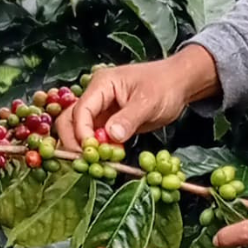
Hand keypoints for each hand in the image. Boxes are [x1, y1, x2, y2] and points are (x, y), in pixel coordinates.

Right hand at [54, 46, 218, 153]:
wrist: (178, 84)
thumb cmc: (165, 86)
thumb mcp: (149, 102)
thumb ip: (129, 119)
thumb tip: (111, 137)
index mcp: (101, 84)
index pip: (81, 110)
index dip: (82, 132)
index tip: (93, 151)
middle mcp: (95, 96)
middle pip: (69, 120)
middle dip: (75, 142)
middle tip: (89, 161)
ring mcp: (99, 110)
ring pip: (78, 131)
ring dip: (84, 148)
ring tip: (99, 163)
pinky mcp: (106, 122)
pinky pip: (94, 138)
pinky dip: (97, 150)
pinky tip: (107, 161)